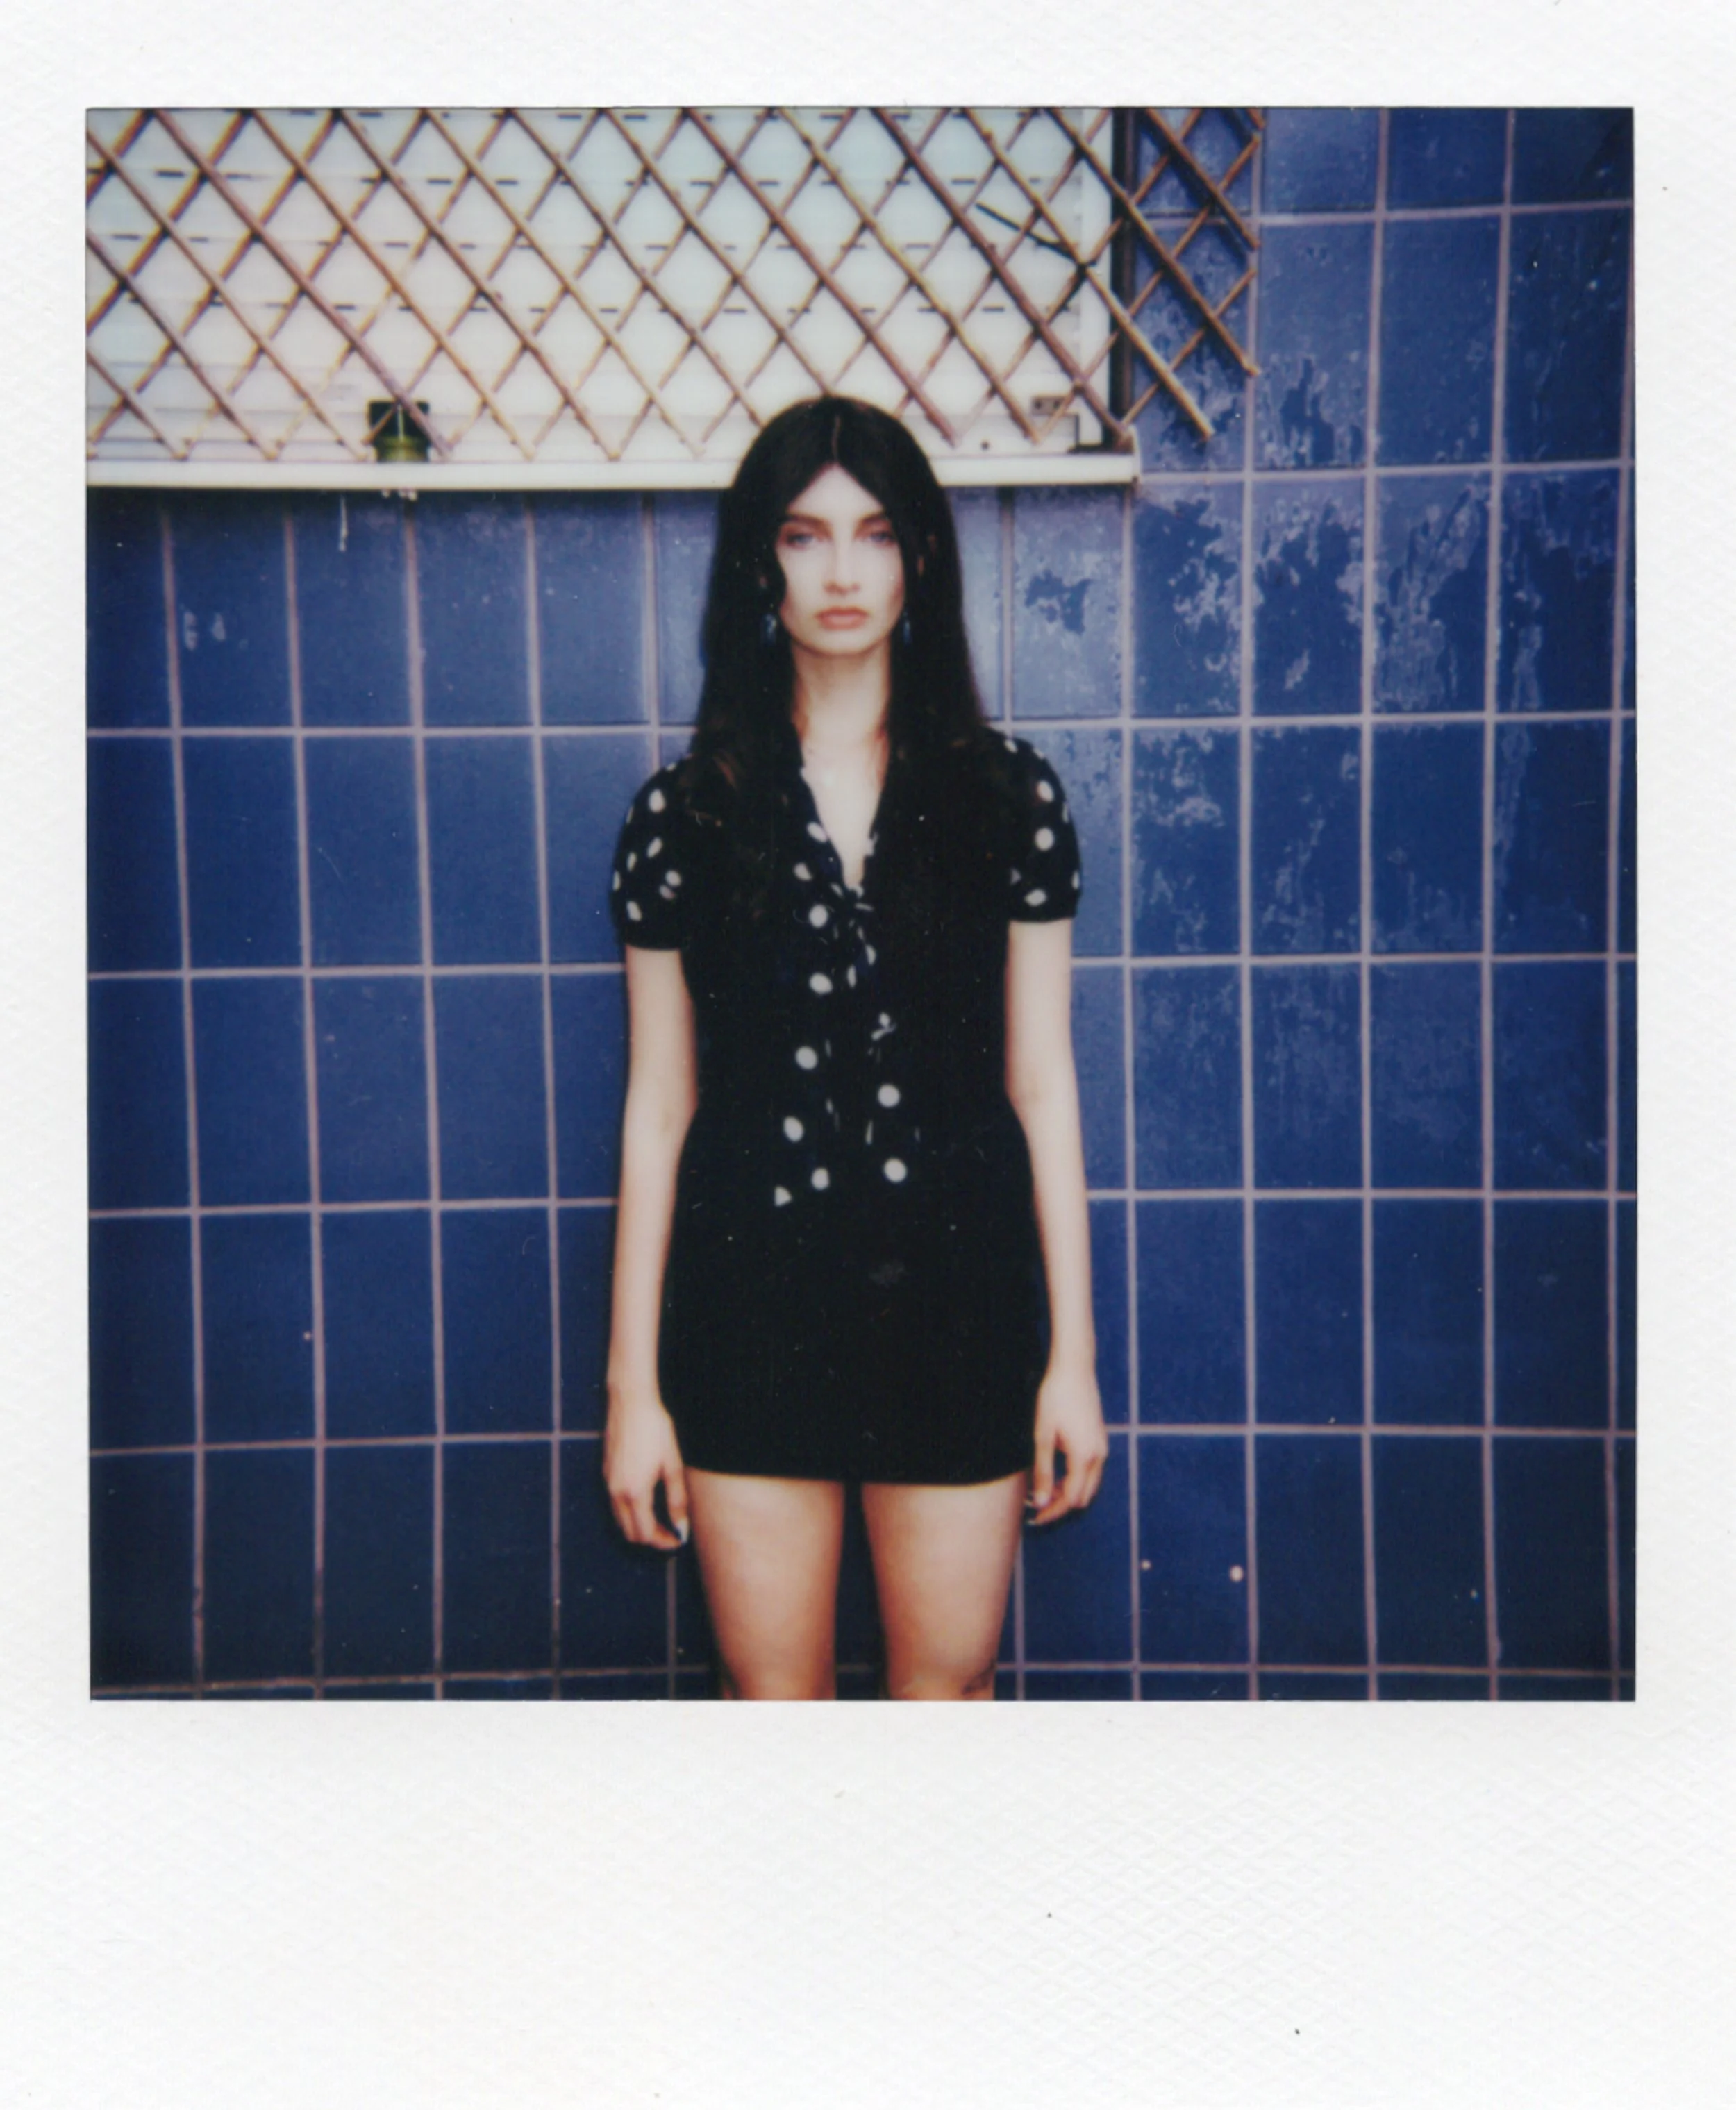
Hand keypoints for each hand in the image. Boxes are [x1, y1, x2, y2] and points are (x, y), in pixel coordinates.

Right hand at [603, 1390, 689, 1550]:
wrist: (631, 1401)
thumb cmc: (656, 1429)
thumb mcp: (673, 1465)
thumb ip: (677, 1500)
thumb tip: (682, 1529)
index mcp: (634, 1492)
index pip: (645, 1533)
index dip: (663, 1542)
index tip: (677, 1540)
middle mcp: (616, 1492)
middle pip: (629, 1533)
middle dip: (650, 1538)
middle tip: (671, 1532)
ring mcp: (608, 1483)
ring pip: (620, 1520)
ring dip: (639, 1526)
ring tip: (661, 1519)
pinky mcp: (606, 1473)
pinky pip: (615, 1504)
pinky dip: (630, 1512)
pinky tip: (647, 1500)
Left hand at [1028, 1361, 1106, 1525]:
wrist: (1074, 1368)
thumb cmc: (1055, 1398)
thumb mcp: (1042, 1436)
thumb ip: (1043, 1472)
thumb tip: (1041, 1502)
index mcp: (1085, 1457)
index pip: (1071, 1499)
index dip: (1053, 1512)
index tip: (1035, 1517)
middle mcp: (1099, 1456)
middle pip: (1083, 1497)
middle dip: (1061, 1505)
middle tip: (1036, 1505)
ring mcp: (1102, 1447)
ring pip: (1088, 1485)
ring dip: (1068, 1492)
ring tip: (1043, 1489)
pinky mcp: (1099, 1440)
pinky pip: (1091, 1471)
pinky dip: (1075, 1478)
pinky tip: (1056, 1472)